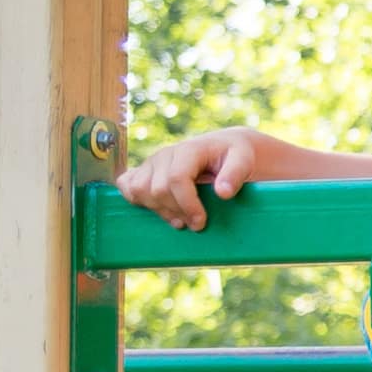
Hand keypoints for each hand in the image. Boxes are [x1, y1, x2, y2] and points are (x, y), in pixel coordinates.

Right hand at [113, 124, 273, 228]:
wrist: (226, 147)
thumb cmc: (236, 154)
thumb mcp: (244, 160)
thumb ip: (235, 174)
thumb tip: (222, 193)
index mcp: (188, 150)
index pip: (176, 179)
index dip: (187, 204)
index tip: (200, 222)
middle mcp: (165, 155)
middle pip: (156, 189)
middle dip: (176, 211)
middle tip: (196, 224)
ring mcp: (152, 162)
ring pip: (139, 190)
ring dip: (158, 210)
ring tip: (180, 219)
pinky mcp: (144, 170)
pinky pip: (126, 185)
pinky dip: (136, 200)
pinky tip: (158, 208)